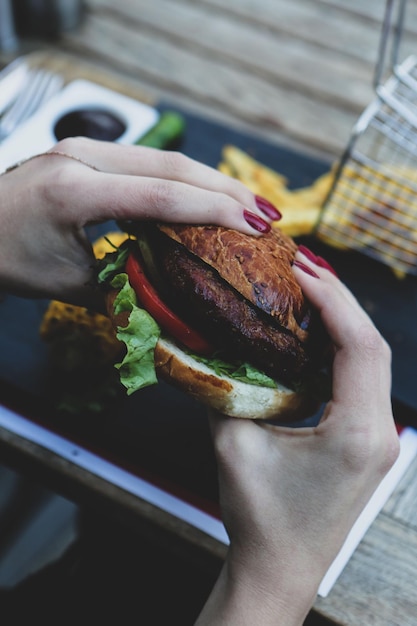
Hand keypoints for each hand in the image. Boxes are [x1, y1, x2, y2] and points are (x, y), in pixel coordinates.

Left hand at [0, 137, 277, 307]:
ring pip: (164, 157)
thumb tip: (172, 299)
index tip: (256, 226)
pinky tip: (206, 195)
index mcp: (75, 190)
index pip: (163, 196)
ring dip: (209, 181)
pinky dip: (183, 179)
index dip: (215, 211)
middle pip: (173, 165)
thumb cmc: (6, 260)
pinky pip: (147, 161)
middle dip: (226, 191)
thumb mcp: (68, 284)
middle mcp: (82, 157)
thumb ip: (125, 286)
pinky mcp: (87, 152)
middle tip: (268, 214)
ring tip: (248, 205)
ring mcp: (83, 149)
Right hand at [198, 249, 399, 625]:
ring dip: (342, 320)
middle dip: (339, 299)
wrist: (280, 568)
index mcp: (355, 432)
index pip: (358, 345)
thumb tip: (208, 341)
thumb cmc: (260, 517)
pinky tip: (314, 331)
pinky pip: (362, 379)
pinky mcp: (368, 440)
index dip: (332, 299)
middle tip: (302, 267)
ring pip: (371, 359)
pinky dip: (341, 347)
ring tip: (307, 289)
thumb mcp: (232, 444)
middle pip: (371, 344)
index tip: (301, 269)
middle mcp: (380, 432)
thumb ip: (223, 387)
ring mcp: (380, 437)